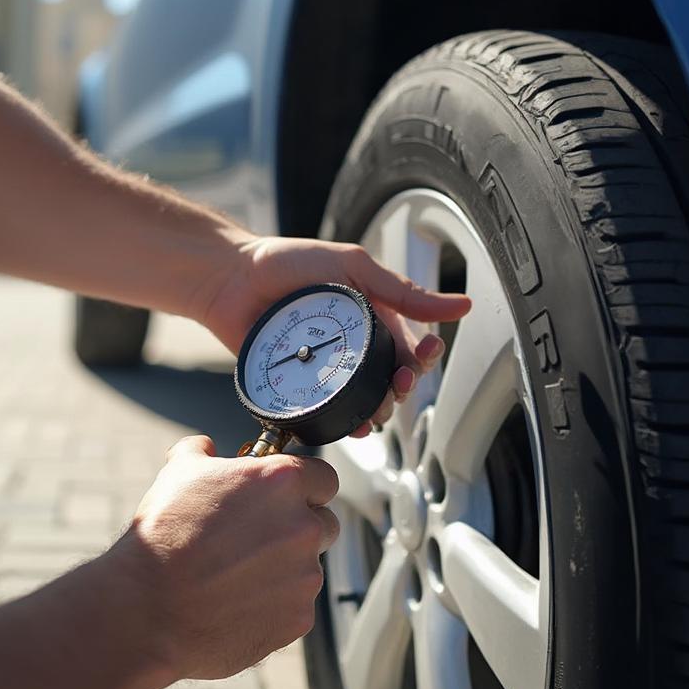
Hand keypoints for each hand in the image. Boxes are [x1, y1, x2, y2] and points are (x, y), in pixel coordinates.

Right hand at [111, 435, 338, 681]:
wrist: (148, 608)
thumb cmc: (165, 536)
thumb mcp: (179, 471)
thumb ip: (203, 451)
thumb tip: (205, 448)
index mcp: (282, 482)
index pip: (323, 477)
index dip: (304, 486)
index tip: (285, 497)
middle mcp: (303, 526)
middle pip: (324, 522)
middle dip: (298, 527)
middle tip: (258, 536)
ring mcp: (305, 576)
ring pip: (309, 566)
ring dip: (285, 567)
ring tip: (238, 573)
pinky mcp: (299, 618)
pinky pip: (296, 605)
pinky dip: (275, 604)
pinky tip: (237, 600)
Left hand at [194, 235, 471, 432]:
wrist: (229, 277)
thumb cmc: (287, 262)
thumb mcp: (352, 267)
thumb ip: (400, 290)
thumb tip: (460, 305)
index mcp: (371, 318)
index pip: (410, 348)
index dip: (422, 360)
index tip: (421, 360)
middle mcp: (351, 348)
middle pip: (389, 381)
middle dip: (400, 390)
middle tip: (397, 386)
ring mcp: (324, 369)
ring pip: (361, 402)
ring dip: (375, 412)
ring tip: (373, 412)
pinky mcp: (297, 386)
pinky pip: (325, 412)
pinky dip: (341, 423)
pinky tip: (349, 427)